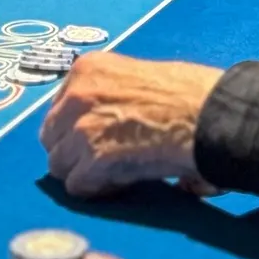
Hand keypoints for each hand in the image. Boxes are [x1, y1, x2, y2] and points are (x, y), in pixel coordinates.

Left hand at [39, 54, 221, 195]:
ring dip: (83, 173)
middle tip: (101, 162)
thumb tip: (105, 121)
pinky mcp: (93, 159)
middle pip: (52, 136)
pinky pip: (77, 186)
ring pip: (59, 164)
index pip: (59, 107)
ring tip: (113, 174)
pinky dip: (97, 190)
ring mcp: (81, 126)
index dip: (76, 127)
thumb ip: (111, 94)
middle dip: (73, 151)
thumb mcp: (138, 78)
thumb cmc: (189, 95)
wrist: (206, 115)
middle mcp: (76, 93)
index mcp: (88, 69)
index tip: (96, 138)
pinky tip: (121, 183)